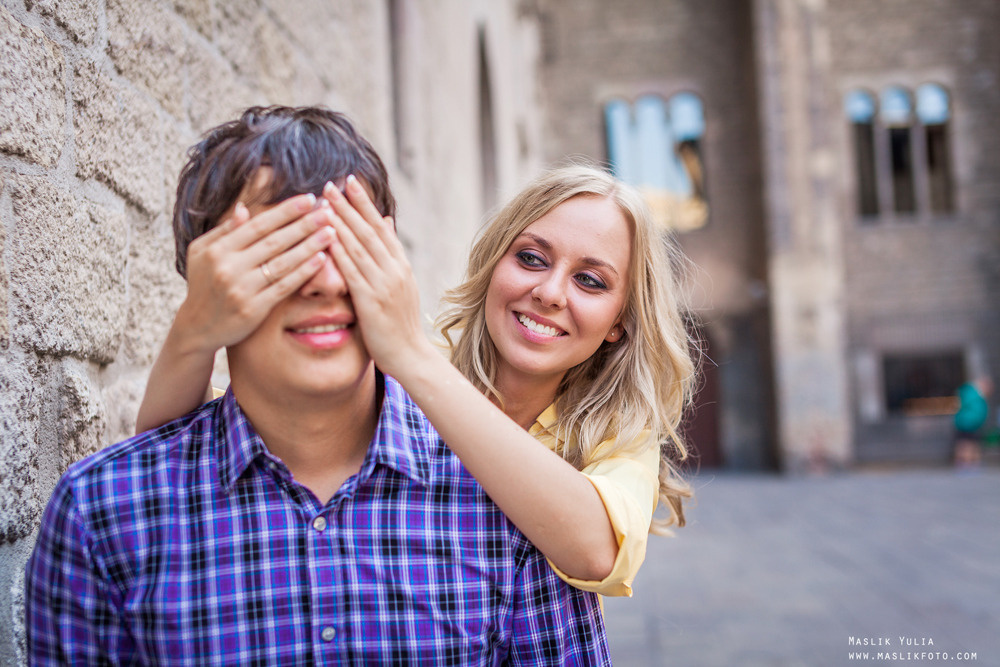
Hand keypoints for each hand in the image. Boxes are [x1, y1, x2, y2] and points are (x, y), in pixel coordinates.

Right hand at [173, 194, 335, 354]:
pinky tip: (321, 259)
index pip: (258, 225)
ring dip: (310, 245)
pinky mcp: (253, 309)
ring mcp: (241, 289)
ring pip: (283, 263)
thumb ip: (224, 231)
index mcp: (217, 249)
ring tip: (331, 232)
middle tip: (328, 211)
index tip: (308, 199)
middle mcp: (229, 267)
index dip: (285, 211)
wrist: (197, 328)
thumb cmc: (203, 285)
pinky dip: (304, 271)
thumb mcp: (202, 253)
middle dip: (304, 224)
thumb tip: (243, 208)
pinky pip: (284, 286)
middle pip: (274, 241)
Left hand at [323, 176, 434, 376]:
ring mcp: (384, 284)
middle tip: (331, 183)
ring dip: (340, 222)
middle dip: (348, 205)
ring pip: (358, 246)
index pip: (380, 226)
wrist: (411, 355)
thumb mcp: (402, 283)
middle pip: (368, 231)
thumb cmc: (401, 323)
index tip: (349, 182)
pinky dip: (338, 252)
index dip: (364, 203)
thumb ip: (391, 254)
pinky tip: (324, 237)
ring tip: (323, 202)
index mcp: (401, 265)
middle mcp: (394, 270)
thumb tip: (387, 222)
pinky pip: (351, 271)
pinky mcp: (370, 301)